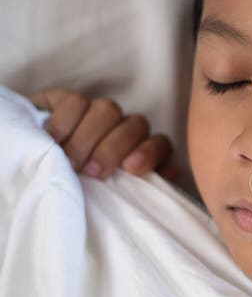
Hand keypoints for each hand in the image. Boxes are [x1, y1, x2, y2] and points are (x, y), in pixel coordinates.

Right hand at [29, 89, 179, 180]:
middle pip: (135, 124)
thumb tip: (170, 174)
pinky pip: (75, 102)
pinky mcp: (68, 102)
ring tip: (71, 162)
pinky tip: (55, 140)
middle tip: (92, 172)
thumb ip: (141, 187)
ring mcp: (97, 112)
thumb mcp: (111, 195)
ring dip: (89, 138)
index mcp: (142, 150)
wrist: (37, 171)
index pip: (161, 144)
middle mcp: (124, 127)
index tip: (131, 168)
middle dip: (113, 149)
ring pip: (108, 110)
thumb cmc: (85, 188)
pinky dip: (66, 122)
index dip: (150, 153)